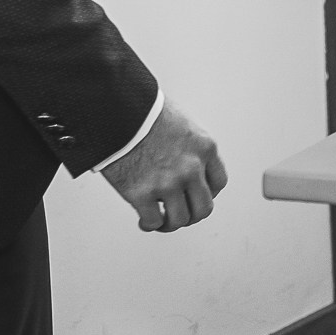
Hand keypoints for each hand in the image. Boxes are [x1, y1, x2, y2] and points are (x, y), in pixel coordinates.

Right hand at [100, 97, 226, 232]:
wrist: (117, 109)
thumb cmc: (144, 110)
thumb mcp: (181, 122)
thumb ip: (188, 145)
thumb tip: (183, 161)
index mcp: (204, 148)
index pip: (219, 182)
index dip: (207, 193)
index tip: (195, 195)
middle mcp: (192, 168)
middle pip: (204, 207)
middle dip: (192, 214)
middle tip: (180, 214)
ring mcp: (168, 183)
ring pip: (180, 220)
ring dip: (171, 224)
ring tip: (161, 221)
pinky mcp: (142, 194)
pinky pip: (153, 222)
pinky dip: (150, 225)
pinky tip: (144, 221)